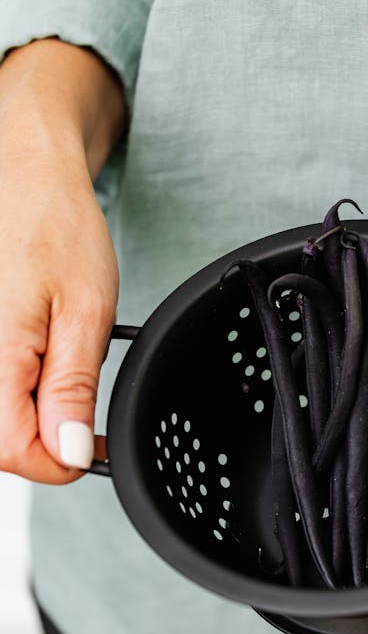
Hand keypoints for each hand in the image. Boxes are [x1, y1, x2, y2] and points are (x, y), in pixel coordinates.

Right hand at [0, 142, 118, 482]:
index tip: (94, 443)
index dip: (64, 460)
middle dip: (47, 435)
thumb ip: (72, 387)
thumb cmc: (55, 225)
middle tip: (80, 395)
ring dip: (31, 412)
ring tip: (56, 363)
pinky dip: (17, 388)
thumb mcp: (86, 310)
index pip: (16, 454)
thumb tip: (71, 452)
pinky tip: (36, 358)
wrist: (22, 173)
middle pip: (2, 444)